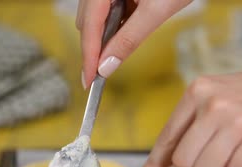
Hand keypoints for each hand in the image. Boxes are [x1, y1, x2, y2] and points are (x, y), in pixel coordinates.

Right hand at [76, 0, 191, 86]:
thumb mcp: (156, 12)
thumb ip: (129, 40)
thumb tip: (107, 66)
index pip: (89, 26)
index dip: (88, 57)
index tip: (88, 81)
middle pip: (86, 22)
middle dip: (93, 49)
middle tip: (99, 75)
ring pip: (93, 16)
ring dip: (103, 38)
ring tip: (112, 56)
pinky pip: (106, 9)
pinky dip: (113, 25)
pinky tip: (124, 33)